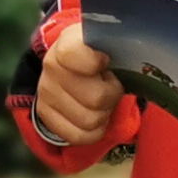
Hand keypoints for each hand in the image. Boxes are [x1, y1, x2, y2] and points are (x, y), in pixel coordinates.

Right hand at [32, 21, 122, 146]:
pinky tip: (95, 115)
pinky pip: (79, 136)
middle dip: (112, 94)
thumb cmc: (99, 54)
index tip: (106, 62)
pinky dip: (94, 130)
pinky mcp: (45, 114)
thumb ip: (116, 44)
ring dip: (104, 113)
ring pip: (90, 120)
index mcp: (67, 43)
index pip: (74, 55)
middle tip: (111, 85)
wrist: (72, 63)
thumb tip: (132, 51)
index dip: (96, 62)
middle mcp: (52, 67)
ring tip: (102, 100)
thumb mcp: (106, 42)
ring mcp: (46, 92)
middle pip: (96, 98)